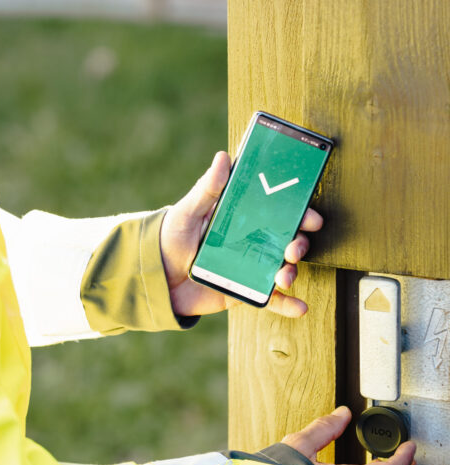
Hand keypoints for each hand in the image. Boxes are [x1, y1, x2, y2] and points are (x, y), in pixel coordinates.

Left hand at [160, 151, 323, 318]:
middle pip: (286, 238)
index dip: (298, 211)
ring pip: (281, 267)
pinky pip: (270, 299)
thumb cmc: (169, 239)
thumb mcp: (187, 212)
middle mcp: (251, 239)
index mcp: (241, 216)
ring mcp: (249, 266)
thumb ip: (207, 189)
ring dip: (291, 272)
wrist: (154, 279)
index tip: (310, 215)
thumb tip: (223, 157)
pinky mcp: (244, 291)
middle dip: (298, 242)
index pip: (276, 209)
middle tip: (294, 248)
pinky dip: (286, 304)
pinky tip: (300, 307)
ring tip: (284, 277)